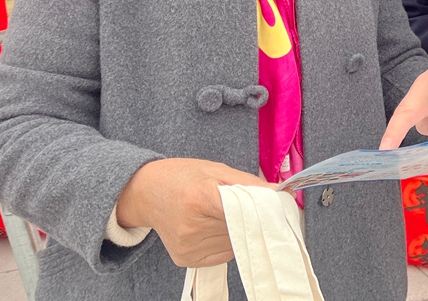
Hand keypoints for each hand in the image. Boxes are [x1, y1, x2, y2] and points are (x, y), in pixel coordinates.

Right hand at [115, 158, 274, 267]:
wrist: (145, 193)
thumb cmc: (181, 176)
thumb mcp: (216, 169)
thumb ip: (250, 183)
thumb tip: (281, 192)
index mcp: (198, 198)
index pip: (241, 210)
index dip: (262, 207)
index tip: (278, 204)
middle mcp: (191, 227)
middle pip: (241, 227)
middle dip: (252, 216)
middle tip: (249, 203)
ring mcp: (188, 246)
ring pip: (236, 242)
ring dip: (240, 230)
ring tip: (222, 212)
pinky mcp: (186, 259)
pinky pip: (224, 253)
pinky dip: (228, 240)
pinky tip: (214, 225)